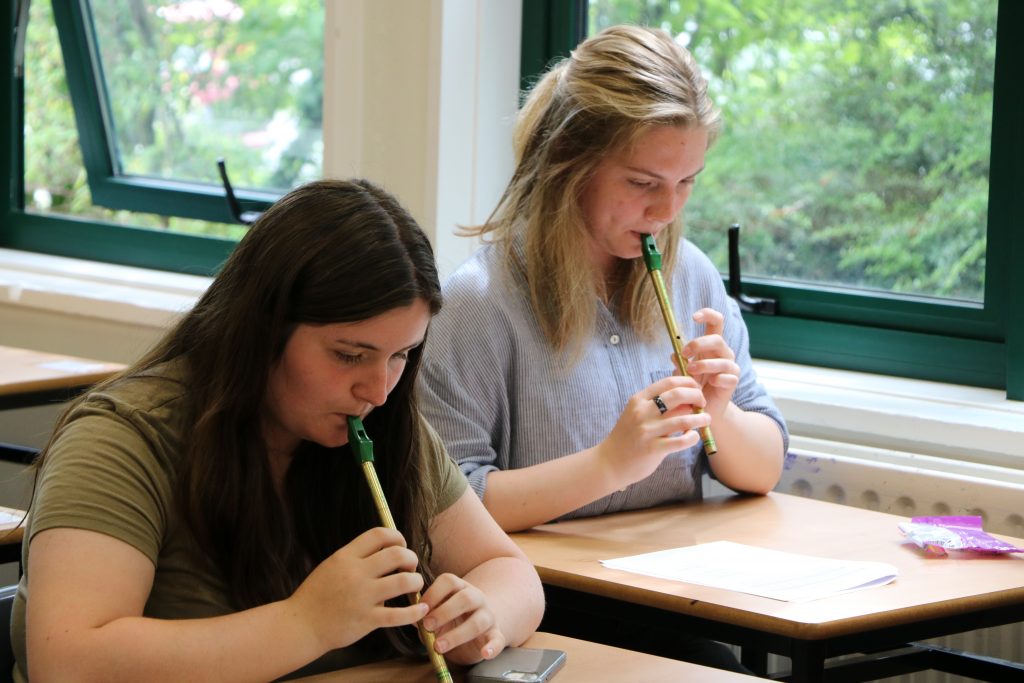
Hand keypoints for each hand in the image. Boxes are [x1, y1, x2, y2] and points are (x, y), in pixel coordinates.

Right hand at [289, 526, 427, 652]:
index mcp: (346, 557)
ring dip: (416, 582)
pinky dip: (415, 612)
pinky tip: (421, 608)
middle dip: (411, 558)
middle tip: (411, 566)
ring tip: (415, 585)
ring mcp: (361, 597)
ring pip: (403, 582)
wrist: (300, 625)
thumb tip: (386, 547)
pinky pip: (399, 615)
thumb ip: (356, 557)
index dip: (397, 536)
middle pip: (397, 554)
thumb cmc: (317, 595)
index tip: (402, 545)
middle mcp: (355, 574)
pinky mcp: (366, 620)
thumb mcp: (332, 566)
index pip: (379, 534)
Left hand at [420, 573, 504, 664]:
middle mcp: (476, 597)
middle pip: (465, 598)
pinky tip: (486, 653)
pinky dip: (493, 647)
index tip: (419, 609)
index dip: (433, 593)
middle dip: (444, 612)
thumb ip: (425, 614)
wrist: (480, 625)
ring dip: (457, 634)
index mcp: (459, 587)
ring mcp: (488, 615)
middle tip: (427, 626)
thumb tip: (410, 618)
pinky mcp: (496, 634)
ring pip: (478, 621)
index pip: (449, 581)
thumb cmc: (452, 618)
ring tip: (439, 646)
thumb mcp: (438, 612)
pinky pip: (497, 640)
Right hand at [597, 374, 711, 486]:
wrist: (609, 462)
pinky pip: (681, 441)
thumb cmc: (628, 436)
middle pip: (678, 395)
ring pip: (683, 419)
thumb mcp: (637, 414)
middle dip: (696, 396)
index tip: (696, 388)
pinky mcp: (653, 449)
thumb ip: (657, 405)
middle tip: (702, 403)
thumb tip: (686, 398)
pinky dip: (692, 437)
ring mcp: (647, 431)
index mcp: (638, 400)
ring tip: (706, 420)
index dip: (687, 382)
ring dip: (700, 418)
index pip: (668, 382)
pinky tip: (694, 437)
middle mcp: (642, 412)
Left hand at [679, 308, 739, 415]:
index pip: (716, 322)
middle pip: (717, 339)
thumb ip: (680, 361)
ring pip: (722, 360)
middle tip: (684, 354)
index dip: (708, 315)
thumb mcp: (684, 371)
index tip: (694, 317)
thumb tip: (674, 353)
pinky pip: (727, 377)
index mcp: (712, 345)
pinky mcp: (733, 382)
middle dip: (699, 344)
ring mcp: (730, 367)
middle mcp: (724, 353)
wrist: (705, 408)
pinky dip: (717, 379)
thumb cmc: (694, 385)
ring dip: (704, 364)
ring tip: (690, 371)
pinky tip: (709, 383)